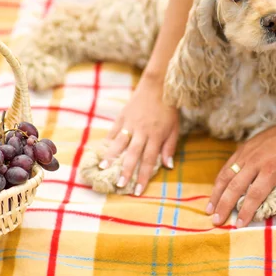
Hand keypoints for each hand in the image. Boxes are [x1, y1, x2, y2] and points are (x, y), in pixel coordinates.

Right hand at [100, 73, 178, 195]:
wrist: (158, 85)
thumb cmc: (168, 109)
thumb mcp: (174, 128)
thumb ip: (170, 147)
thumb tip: (167, 166)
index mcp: (156, 136)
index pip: (149, 159)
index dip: (143, 176)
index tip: (137, 190)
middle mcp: (142, 131)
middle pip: (133, 154)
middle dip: (126, 171)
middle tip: (118, 184)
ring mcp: (130, 123)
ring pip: (119, 143)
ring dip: (111, 157)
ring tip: (102, 169)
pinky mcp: (122, 116)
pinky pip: (114, 131)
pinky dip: (108, 142)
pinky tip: (101, 152)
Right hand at [206, 114, 275, 227]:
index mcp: (271, 170)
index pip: (254, 195)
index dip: (245, 211)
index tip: (238, 225)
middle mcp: (255, 162)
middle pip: (235, 187)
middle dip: (224, 205)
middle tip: (216, 220)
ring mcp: (246, 154)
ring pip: (226, 175)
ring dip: (216, 193)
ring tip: (209, 209)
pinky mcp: (242, 148)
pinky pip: (228, 166)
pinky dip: (219, 179)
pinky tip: (215, 190)